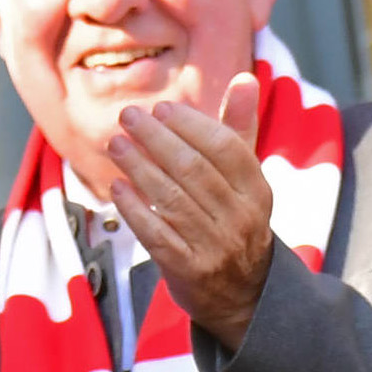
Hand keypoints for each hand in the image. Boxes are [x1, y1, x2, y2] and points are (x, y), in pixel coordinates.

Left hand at [110, 73, 273, 350]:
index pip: (225, 148)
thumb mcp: (244, 178)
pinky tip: (117, 187)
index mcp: (257, 190)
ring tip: (115, 143)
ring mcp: (216, 246)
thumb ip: (238, 129)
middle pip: (193, 169)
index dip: (191, 125)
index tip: (161, 108)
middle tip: (127, 116)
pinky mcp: (190, 269)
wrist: (244, 293)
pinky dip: (135, 208)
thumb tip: (243, 78)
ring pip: (171, 199)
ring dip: (139, 167)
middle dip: (157, 138)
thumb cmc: (234, 218)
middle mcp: (241, 218)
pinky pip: (157, 234)